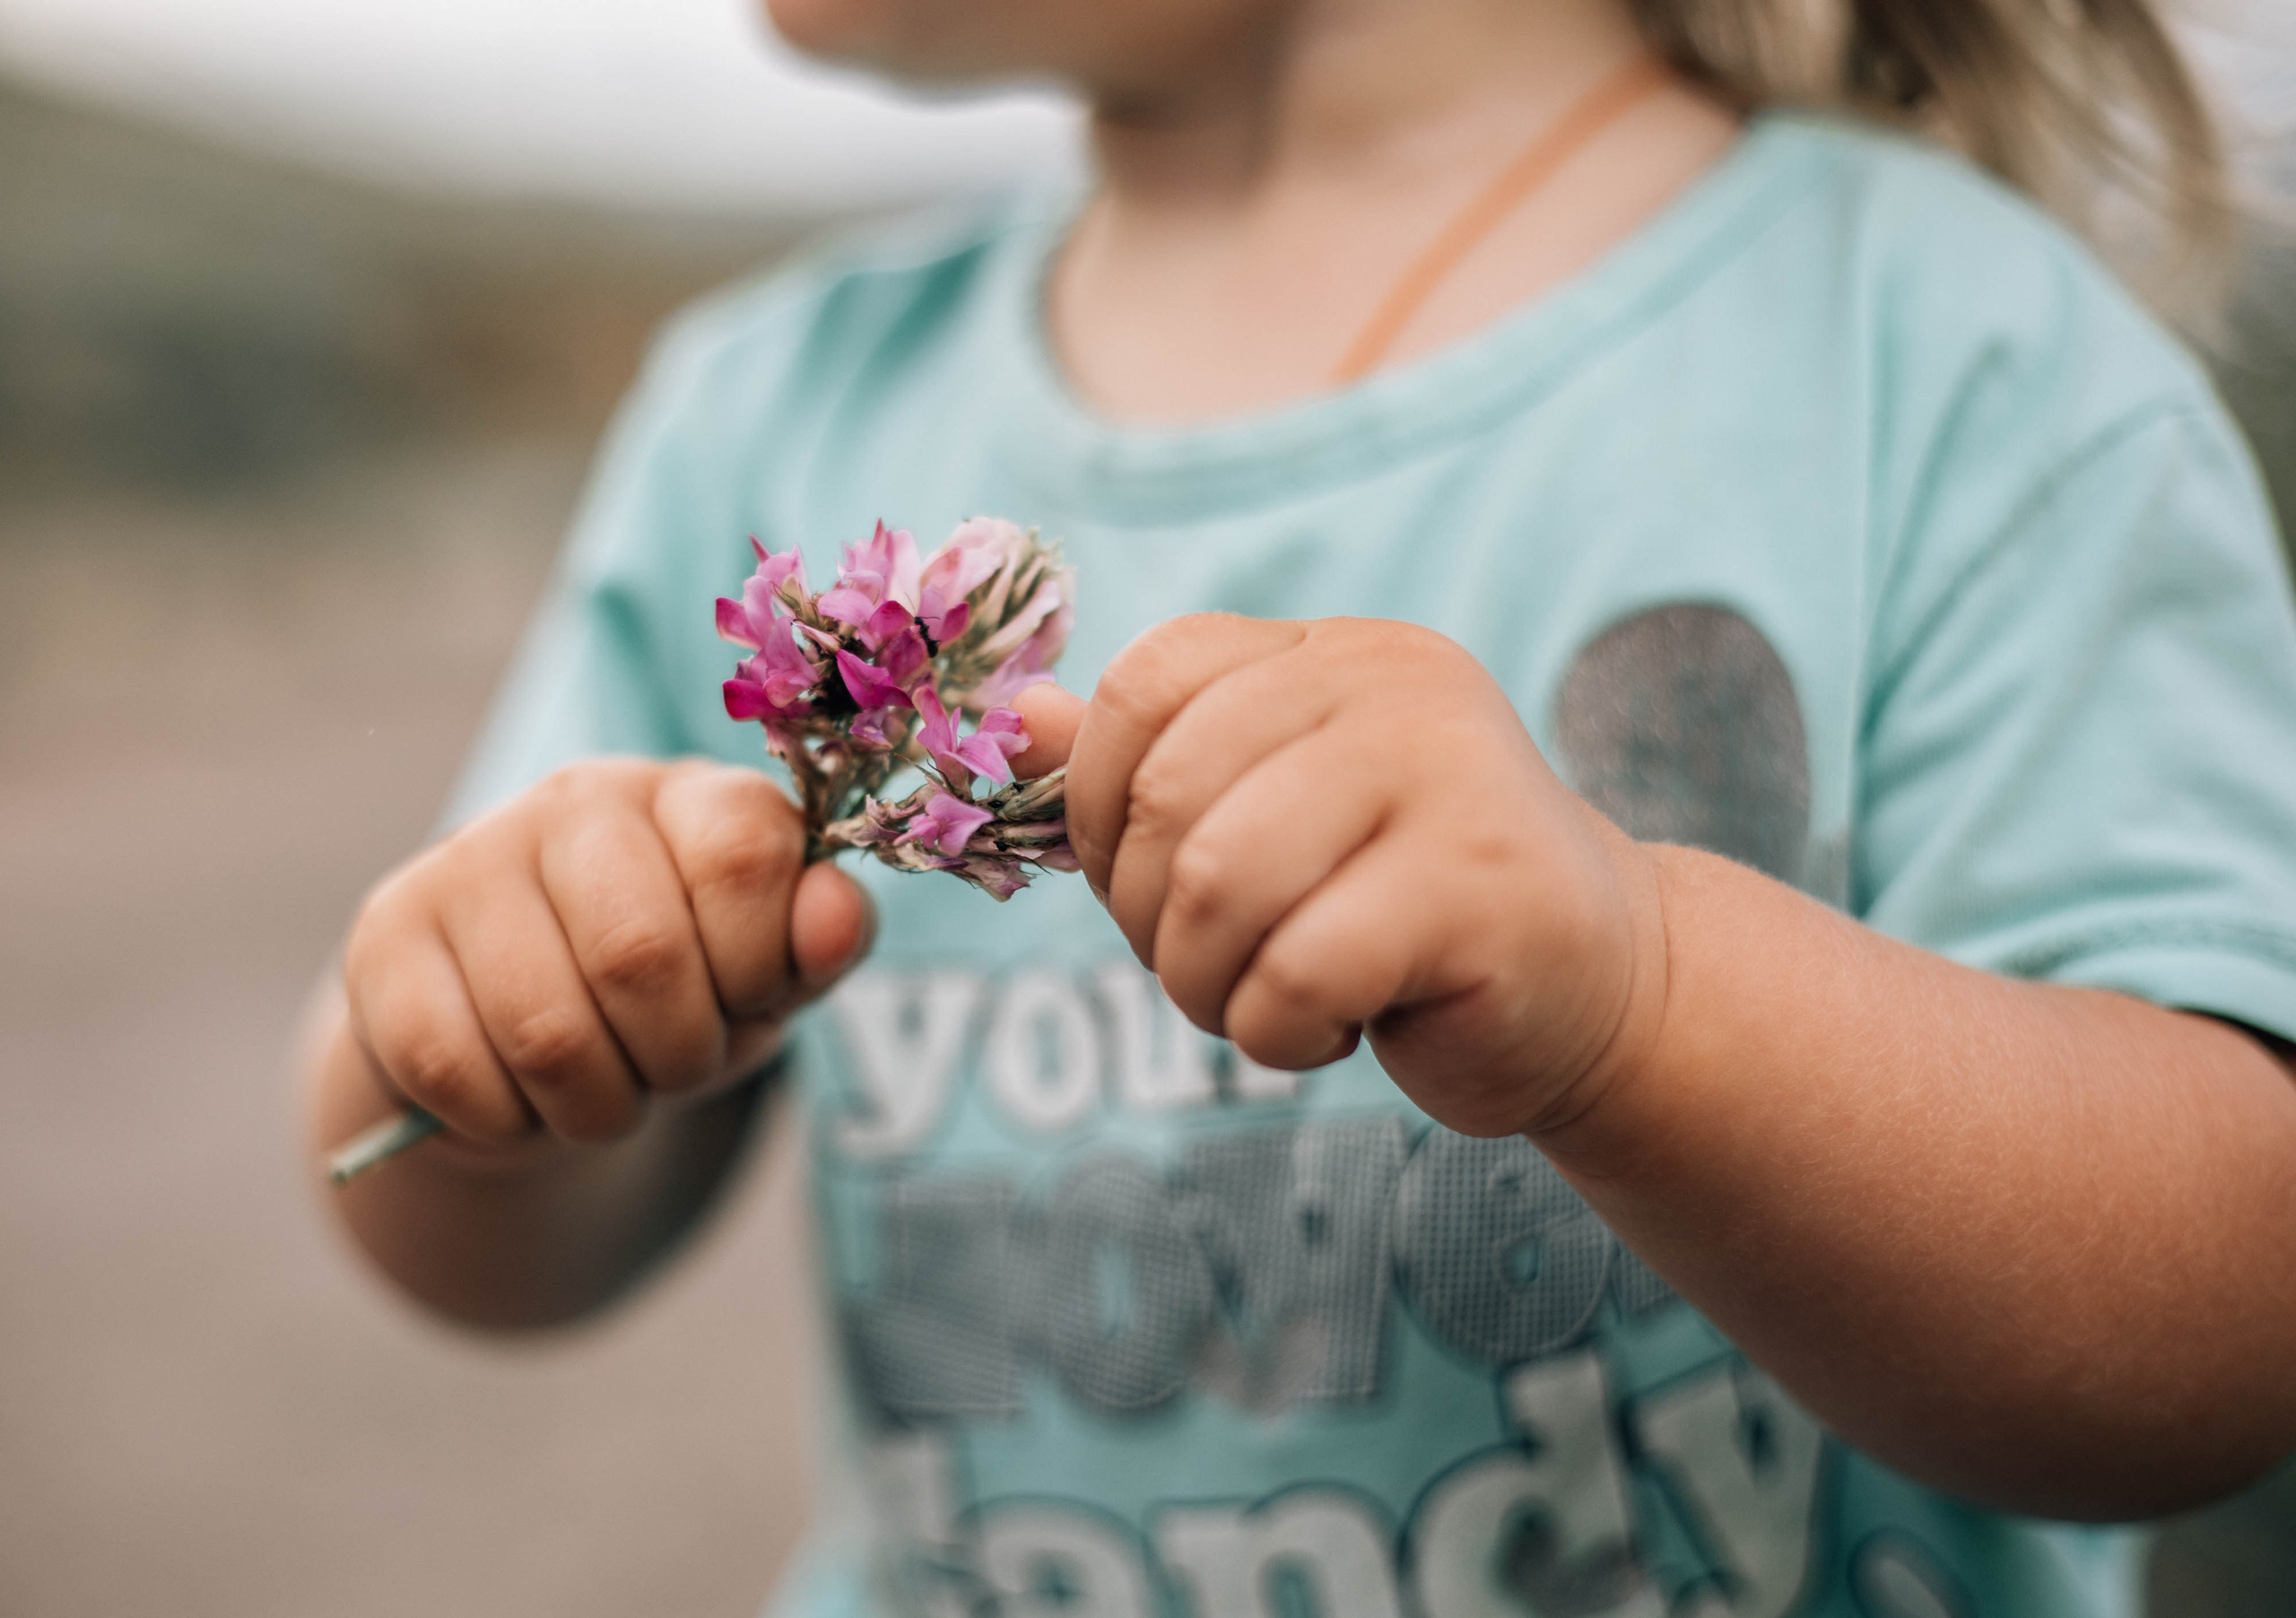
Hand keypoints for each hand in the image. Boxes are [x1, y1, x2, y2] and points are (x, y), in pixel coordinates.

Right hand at [340, 759, 868, 1152]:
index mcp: (688, 796)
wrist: (534, 1049)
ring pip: (544, 1031)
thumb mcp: (767, 978)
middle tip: (671, 1068)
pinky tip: (521, 1097)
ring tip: (605, 1092)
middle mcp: (576, 803)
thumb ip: (820, 943)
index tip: (748, 998)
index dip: (760, 962)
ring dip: (595, 1106)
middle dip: (676, 1056)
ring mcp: (469, 861)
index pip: (746, 852)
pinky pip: (453, 1067)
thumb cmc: (681, 997)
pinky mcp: (385, 936)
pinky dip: (508, 1122)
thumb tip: (837, 913)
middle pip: (640, 955)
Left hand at [1013, 616, 1665, 1136]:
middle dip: (1150, 920)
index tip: (1143, 880)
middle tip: (1216, 966)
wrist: (1599, 985)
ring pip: (1217, 887)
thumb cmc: (1403, 906)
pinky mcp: (1479, 887)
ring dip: (1205, 986)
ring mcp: (1447, 776)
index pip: (1146, 682)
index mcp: (1330, 655)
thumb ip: (1153, 768)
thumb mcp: (1273, 817)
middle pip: (1167, 800)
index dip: (1098, 802)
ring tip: (1268, 1001)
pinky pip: (1294, 973)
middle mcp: (1391, 688)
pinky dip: (1277, 1035)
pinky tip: (1336, 1029)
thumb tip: (1016, 720)